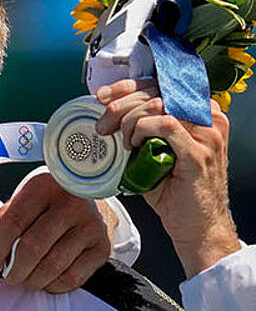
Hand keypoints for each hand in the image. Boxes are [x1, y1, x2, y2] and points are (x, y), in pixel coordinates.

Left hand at [0, 170, 113, 292]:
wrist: (86, 199)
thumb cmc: (44, 206)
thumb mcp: (20, 206)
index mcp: (41, 189)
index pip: (12, 224)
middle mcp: (69, 204)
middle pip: (32, 248)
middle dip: (12, 271)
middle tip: (7, 277)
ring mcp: (90, 225)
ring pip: (53, 265)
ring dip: (31, 280)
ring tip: (24, 278)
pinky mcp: (102, 246)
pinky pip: (73, 277)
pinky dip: (52, 285)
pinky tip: (45, 280)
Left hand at [96, 78, 239, 277]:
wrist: (196, 227)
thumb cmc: (174, 190)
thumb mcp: (156, 151)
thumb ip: (144, 127)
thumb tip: (110, 111)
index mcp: (199, 113)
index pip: (161, 84)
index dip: (127, 86)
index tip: (103, 97)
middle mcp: (209, 119)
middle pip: (156, 92)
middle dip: (120, 105)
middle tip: (103, 126)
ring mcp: (207, 135)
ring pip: (158, 105)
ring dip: (129, 119)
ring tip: (121, 141)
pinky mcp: (199, 153)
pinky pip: (166, 125)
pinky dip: (142, 129)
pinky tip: (134, 144)